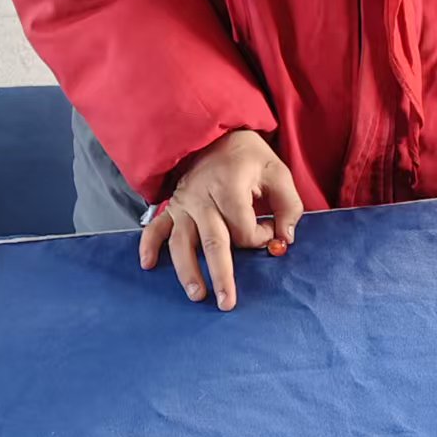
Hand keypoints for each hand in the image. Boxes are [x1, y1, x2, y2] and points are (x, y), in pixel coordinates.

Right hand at [139, 131, 303, 310]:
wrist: (214, 133)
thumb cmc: (248, 156)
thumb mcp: (277, 172)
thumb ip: (289, 205)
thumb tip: (285, 239)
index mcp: (229, 186)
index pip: (245, 228)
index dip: (261, 236)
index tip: (270, 229)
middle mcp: (203, 197)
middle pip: (213, 242)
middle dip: (221, 275)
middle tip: (227, 303)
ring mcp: (184, 203)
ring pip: (182, 242)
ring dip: (187, 270)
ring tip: (197, 294)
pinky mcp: (172, 206)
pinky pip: (155, 227)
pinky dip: (148, 245)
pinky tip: (148, 265)